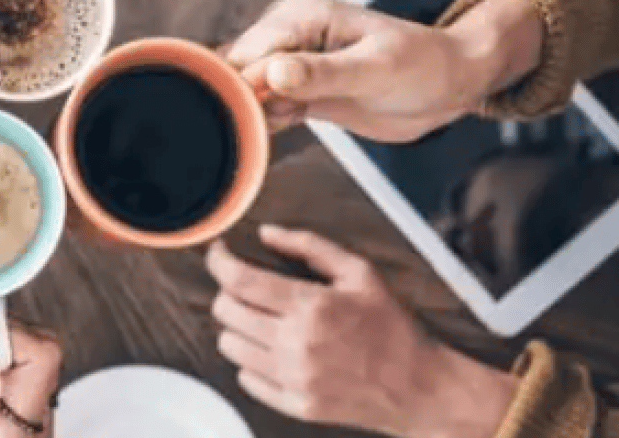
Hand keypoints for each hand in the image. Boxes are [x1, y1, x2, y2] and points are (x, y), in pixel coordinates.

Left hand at [206, 226, 516, 437]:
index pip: (239, 280)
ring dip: (237, 327)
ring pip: (229, 345)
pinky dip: (251, 361)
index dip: (219, 261)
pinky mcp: (295, 404)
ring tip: (262, 321)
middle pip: (226, 311)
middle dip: (228, 292)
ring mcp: (294, 378)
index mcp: (312, 306)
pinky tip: (274, 350)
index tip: (219, 253)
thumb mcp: (359, 272)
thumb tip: (266, 233)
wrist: (417, 386)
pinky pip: (245, 378)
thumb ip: (309, 246)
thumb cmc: (390, 326)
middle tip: (246, 289)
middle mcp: (296, 343)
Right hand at [225, 0, 543, 140]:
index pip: (249, 50)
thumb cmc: (424, 66)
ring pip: (245, 90)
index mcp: (303, 14)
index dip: (243, 84)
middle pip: (237, 69)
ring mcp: (290, 60)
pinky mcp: (297, 87)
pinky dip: (266, 122)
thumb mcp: (375, 69)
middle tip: (269, 122)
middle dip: (243, 101)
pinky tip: (285, 125)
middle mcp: (289, 32)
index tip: (253, 113)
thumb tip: (272, 72)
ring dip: (253, 114)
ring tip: (284, 121)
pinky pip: (264, 106)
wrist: (451, 84)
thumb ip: (321, 73)